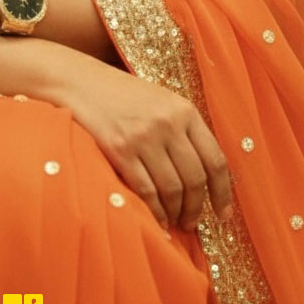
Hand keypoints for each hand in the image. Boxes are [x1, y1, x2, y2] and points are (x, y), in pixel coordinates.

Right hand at [63, 61, 231, 231]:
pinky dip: (154, 211)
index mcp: (184, 110)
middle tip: (192, 222)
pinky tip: (156, 219)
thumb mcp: (161, 102)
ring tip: (174, 222)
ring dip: (176, 213)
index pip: (215, 159)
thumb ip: (183, 131)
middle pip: (195, 179)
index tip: (223, 214)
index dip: (223, 192)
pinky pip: (146, 190)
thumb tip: (205, 177)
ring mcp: (144, 136)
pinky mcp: (120, 149)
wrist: (80, 81)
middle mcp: (168, 123)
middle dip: (196, 208)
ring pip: (172, 189)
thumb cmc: (122, 95)